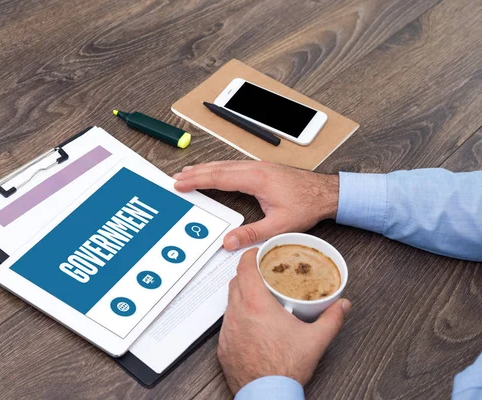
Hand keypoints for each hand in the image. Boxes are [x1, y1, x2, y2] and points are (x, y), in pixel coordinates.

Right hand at [174, 161, 338, 250]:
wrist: (327, 193)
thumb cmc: (307, 205)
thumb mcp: (279, 226)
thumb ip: (251, 234)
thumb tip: (229, 242)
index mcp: (256, 179)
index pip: (219, 177)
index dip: (197, 180)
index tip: (181, 182)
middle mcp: (256, 168)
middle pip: (218, 168)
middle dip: (195, 172)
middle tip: (176, 177)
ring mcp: (259, 166)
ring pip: (225, 165)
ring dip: (205, 169)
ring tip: (188, 173)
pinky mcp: (262, 169)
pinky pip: (233, 166)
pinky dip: (218, 168)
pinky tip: (213, 172)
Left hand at [217, 248, 350, 393]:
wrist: (267, 394)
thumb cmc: (286, 368)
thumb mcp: (315, 340)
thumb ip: (332, 318)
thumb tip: (342, 305)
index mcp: (257, 305)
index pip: (245, 269)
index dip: (249, 256)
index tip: (256, 253)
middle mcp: (238, 314)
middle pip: (235, 282)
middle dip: (246, 274)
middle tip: (260, 275)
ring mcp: (228, 330)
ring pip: (229, 303)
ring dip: (240, 296)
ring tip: (257, 300)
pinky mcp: (223, 346)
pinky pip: (227, 324)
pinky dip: (237, 318)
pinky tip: (251, 325)